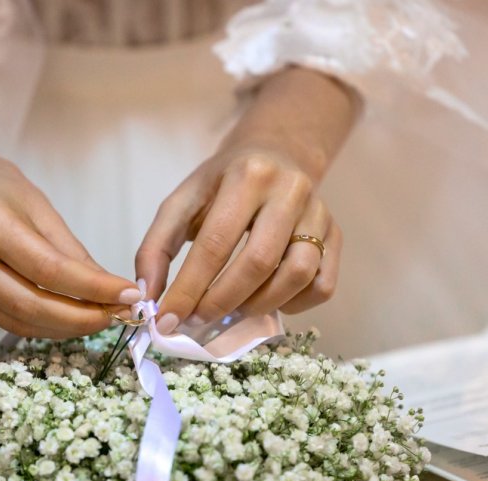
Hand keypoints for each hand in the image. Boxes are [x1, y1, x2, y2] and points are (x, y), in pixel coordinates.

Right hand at [0, 108, 140, 337]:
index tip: (128, 296)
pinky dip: (41, 324)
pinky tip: (66, 317)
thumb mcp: (38, 204)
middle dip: (80, 319)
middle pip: (30, 305)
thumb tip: (110, 290)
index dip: (92, 289)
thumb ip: (71, 250)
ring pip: (17, 321)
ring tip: (98, 319)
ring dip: (63, 327)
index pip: (48, 270)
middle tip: (116, 316)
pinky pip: (4, 318)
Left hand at [135, 68, 356, 333]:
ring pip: (297, 275)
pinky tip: (267, 300)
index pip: (215, 243)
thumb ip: (157, 246)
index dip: (189, 288)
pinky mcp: (337, 235)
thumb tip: (150, 296)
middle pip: (258, 262)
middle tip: (197, 321)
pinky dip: (295, 304)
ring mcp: (320, 213)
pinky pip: (323, 285)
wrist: (276, 152)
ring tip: (231, 311)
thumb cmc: (222, 183)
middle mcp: (289, 191)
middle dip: (221, 302)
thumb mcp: (183, 200)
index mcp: (246, 176)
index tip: (167, 319)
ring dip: (259, 306)